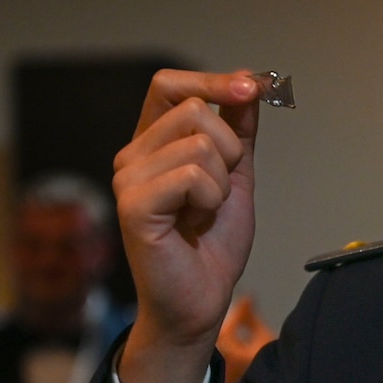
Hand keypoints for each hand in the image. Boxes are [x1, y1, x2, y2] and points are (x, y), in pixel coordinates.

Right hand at [115, 70, 265, 382]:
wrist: (200, 302)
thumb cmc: (211, 245)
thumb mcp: (235, 177)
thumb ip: (238, 132)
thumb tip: (250, 85)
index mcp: (152, 143)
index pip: (169, 84)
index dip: (213, 80)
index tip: (254, 86)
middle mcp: (132, 155)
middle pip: (194, 109)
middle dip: (229, 149)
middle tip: (218, 192)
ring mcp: (128, 179)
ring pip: (201, 144)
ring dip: (222, 184)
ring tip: (203, 214)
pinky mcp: (134, 205)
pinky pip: (194, 176)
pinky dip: (211, 200)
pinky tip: (194, 224)